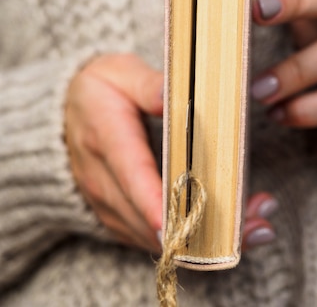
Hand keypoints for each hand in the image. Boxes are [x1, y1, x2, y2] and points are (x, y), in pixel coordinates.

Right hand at [65, 54, 277, 251]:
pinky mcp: (118, 219)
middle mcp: (103, 181)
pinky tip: (229, 231)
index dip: (157, 204)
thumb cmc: (98, 92)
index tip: (182, 225)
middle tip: (251, 223)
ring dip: (202, 240)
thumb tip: (172, 94)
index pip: (132, 176)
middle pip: (149, 218)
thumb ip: (147, 84)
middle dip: (199, 228)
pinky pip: (152, 240)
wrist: (62, 119)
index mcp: (106, 138)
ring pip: (154, 237)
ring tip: (253, 226)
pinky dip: (188, 243)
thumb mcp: (117, 73)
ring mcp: (108, 205)